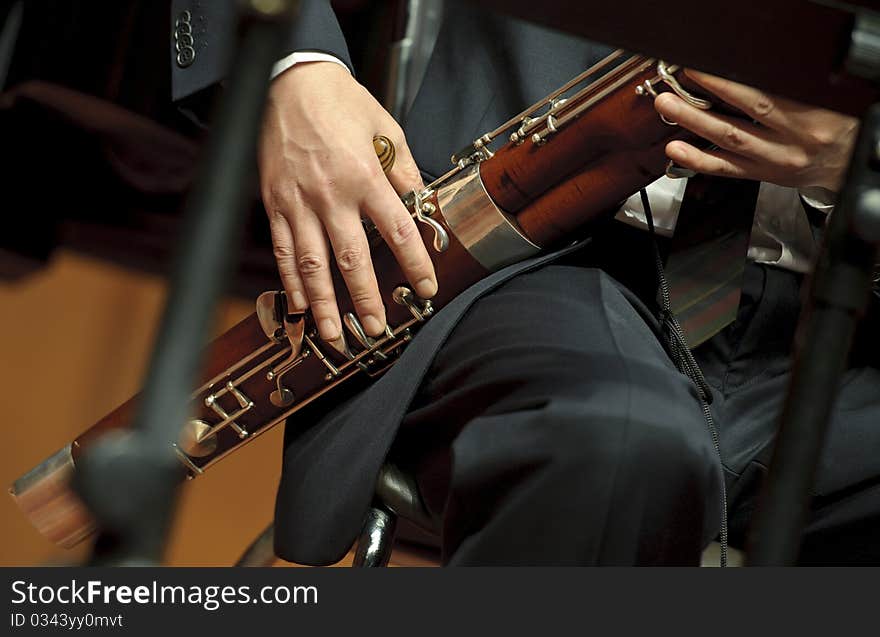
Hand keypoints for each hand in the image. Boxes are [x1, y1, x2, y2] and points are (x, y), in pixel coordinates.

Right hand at [259, 61, 436, 342]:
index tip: (427, 288)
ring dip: (323, 304)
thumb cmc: (340, 102)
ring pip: (311, 264)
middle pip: (351, 259)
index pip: (397, 230)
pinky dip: (290, 281)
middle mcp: (331, 195)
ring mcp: (298, 203)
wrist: (289, 81)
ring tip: (334, 335)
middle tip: (376, 329)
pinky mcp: (275, 203)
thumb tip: (422, 203)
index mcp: (365, 176)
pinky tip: (300, 305)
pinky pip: (282, 250)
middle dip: (365, 299)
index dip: (415, 263)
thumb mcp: (386, 129)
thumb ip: (405, 171)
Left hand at [653, 70, 858, 192]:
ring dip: (694, 124)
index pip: (765, 97)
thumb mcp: (821, 100)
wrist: (844, 161)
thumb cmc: (834, 124)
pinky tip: (677, 150)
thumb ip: (788, 87)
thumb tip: (747, 68)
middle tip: (674, 90)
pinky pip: (724, 169)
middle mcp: (790, 139)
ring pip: (729, 140)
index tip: (703, 70)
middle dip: (703, 103)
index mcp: (810, 115)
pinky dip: (697, 159)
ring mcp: (772, 159)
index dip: (730, 84)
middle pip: (742, 117)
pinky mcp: (759, 174)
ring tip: (669, 108)